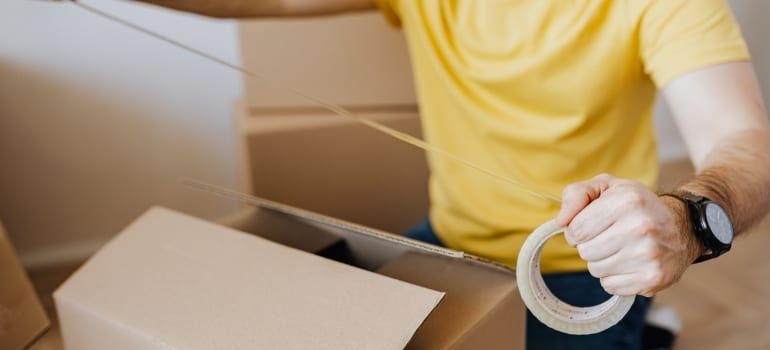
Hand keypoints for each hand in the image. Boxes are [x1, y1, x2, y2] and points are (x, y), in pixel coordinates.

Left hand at [556, 174, 700, 296]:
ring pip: (595, 270)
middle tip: (610, 236)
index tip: (592, 224)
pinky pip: (610, 286)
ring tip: (622, 248)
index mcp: (627, 201)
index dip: (577, 229)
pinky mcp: (653, 278)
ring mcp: (648, 256)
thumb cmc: (636, 206)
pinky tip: (630, 263)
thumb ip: (576, 195)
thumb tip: (561, 220)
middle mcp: (640, 228)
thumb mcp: (606, 187)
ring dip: (602, 261)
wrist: (682, 227)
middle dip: (590, 245)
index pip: (575, 229)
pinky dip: (615, 277)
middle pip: (584, 251)